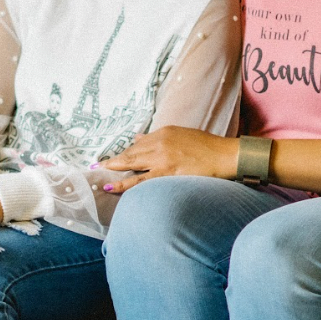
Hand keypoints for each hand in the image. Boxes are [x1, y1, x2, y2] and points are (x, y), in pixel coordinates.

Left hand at [100, 127, 238, 194]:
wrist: (224, 155)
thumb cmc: (207, 146)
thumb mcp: (181, 135)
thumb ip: (159, 137)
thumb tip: (139, 137)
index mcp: (163, 132)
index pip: (139, 144)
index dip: (126, 152)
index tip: (115, 158)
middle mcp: (160, 143)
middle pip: (131, 153)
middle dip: (112, 160)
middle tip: (96, 165)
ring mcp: (162, 159)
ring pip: (132, 165)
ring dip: (113, 170)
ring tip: (99, 175)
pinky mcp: (167, 173)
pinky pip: (142, 180)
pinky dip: (125, 183)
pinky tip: (113, 187)